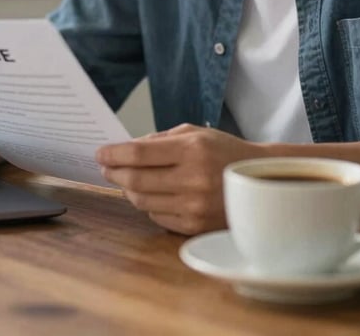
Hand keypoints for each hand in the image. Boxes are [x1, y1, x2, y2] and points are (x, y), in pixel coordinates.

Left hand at [95, 123, 261, 234]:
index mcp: (192, 150)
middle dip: (114, 172)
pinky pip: (157, 217)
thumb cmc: (223, 152)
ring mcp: (194, 206)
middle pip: (135, 179)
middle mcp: (193, 179)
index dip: (113, 154)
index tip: (100, 153)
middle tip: (106, 167)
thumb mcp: (195, 134)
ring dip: (127, 189)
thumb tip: (125, 149)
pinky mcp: (195, 226)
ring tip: (125, 180)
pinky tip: (149, 195)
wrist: (259, 182)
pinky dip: (147, 205)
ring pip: (142, 201)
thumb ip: (159, 140)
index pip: (138, 154)